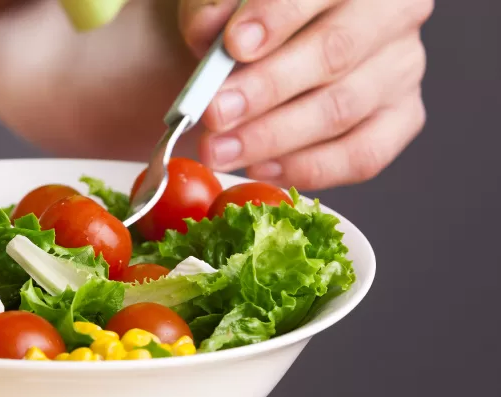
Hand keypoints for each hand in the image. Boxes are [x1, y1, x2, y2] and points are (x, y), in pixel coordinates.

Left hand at [183, 0, 432, 188]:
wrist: (261, 48)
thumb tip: (207, 30)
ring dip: (272, 137)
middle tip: (215, 113)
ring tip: (219, 149)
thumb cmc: (245, 18)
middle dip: (267, 88)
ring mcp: (401, 67)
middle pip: (335, 51)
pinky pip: (362, 154)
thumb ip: (213, 8)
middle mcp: (392, 12)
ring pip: (342, 108)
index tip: (234, 45)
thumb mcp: (224, 2)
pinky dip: (307, 167)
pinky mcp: (402, 117)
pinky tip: (260, 168)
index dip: (277, 17)